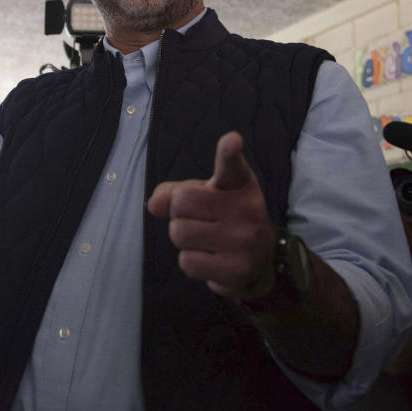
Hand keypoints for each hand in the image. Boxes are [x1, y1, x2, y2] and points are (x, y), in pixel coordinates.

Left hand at [147, 131, 276, 299]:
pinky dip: (191, 261)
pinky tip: (211, 258)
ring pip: (179, 233)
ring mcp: (245, 240)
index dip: (229, 152)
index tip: (231, 140)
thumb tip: (154, 204)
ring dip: (183, 239)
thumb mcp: (203, 196)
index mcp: (239, 183)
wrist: (258, 261)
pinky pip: (187, 261)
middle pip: (180, 203)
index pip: (231, 165)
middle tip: (201, 220)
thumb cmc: (222, 218)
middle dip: (179, 214)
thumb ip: (175, 192)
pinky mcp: (237, 269)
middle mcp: (247, 208)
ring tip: (205, 239)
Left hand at [402, 190, 411, 257]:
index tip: (402, 201)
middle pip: (405, 221)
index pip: (409, 219)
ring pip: (406, 225)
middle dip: (404, 211)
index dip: (404, 210)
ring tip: (407, 207)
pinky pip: (409, 228)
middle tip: (404, 201)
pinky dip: (409, 222)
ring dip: (406, 217)